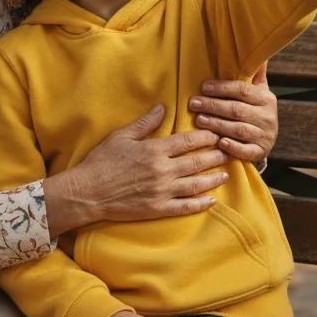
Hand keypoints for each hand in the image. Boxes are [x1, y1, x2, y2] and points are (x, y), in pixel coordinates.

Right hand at [45, 106, 227, 235]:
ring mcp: (162, 191)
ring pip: (195, 184)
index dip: (206, 137)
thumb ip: (144, 123)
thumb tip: (162, 107)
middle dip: (215, 156)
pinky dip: (200, 204)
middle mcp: (162, 170)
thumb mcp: (121, 137)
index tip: (217, 134)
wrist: (87, 192)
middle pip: (197, 162)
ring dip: (213, 178)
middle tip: (229, 152)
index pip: (188, 141)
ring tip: (225, 174)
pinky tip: (212, 200)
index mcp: (154, 150)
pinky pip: (185, 206)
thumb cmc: (101, 162)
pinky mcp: (158, 209)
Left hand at [190, 63, 278, 163]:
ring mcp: (265, 136)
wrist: (265, 139)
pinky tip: (219, 143)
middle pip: (237, 109)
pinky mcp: (260, 152)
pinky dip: (232, 147)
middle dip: (213, 106)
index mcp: (266, 98)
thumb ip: (253, 72)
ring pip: (238, 129)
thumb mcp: (257, 90)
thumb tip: (252, 45)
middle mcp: (268, 116)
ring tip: (198, 119)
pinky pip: (246, 151)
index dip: (221, 88)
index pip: (242, 90)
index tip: (203, 87)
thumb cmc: (254, 110)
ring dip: (217, 124)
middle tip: (193, 103)